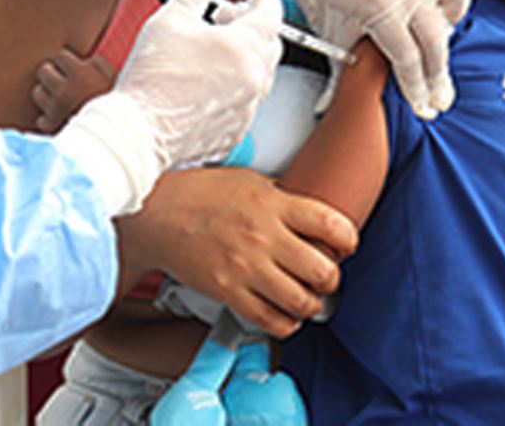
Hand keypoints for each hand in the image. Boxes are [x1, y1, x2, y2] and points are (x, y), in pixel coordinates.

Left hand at [32, 47, 116, 132]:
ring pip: (38, 93)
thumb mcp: (113, 78)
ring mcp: (56, 110)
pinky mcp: (52, 128)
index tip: (74, 70)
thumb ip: (96, 63)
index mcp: (81, 76)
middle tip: (65, 83)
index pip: (60, 56)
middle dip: (53, 75)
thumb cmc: (119, 105)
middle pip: (44, 71)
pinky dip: (47, 120)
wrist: (118, 135)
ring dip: (47, 96)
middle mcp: (65, 91)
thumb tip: (82, 60)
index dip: (67, 62)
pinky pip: (40, 120)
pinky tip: (60, 120)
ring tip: (63, 102)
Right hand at [54, 0, 282, 214]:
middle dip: (254, 26)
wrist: (136, 132)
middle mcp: (253, 80)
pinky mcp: (236, 132)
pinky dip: (236, 88)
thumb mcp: (170, 17)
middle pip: (270, 43)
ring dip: (246, 58)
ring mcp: (247, 109)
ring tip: (212, 52)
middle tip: (224, 21)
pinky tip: (207, 83)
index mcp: (241, 47)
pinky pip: (247, 103)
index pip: (271, 13)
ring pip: (261, 75)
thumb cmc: (149, 77)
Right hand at [117, 167, 356, 337]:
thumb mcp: (249, 180)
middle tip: (325, 277)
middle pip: (324, 271)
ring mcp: (246, 267)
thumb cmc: (199, 192)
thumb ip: (282, 198)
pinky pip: (270, 320)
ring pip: (302, 302)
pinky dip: (286, 324)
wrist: (156, 213)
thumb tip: (310, 214)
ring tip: (306, 299)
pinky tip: (284, 315)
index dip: (348, 240)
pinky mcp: (228, 291)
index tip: (345, 246)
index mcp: (274, 204)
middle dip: (332, 279)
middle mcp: (265, 237)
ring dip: (311, 305)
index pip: (332, 225)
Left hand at [286, 0, 470, 118]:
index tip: (424, 107)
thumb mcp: (329, 35)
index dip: (416, 89)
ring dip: (455, 19)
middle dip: (436, 76)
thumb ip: (338, 72)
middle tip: (440, 98)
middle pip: (434, 40)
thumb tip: (326, 107)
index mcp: (380, 9)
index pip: (408, 59)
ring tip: (445, 39)